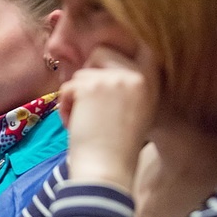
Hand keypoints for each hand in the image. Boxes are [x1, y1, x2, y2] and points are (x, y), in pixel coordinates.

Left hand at [58, 44, 158, 190]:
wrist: (107, 169)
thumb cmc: (117, 149)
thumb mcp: (138, 112)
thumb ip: (128, 87)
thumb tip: (101, 71)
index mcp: (151, 82)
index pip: (139, 47)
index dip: (117, 50)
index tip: (103, 61)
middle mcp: (136, 76)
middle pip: (101, 52)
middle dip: (88, 75)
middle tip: (87, 103)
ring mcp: (114, 78)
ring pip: (81, 73)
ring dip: (74, 96)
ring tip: (83, 121)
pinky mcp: (90, 86)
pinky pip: (68, 87)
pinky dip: (65, 106)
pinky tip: (74, 125)